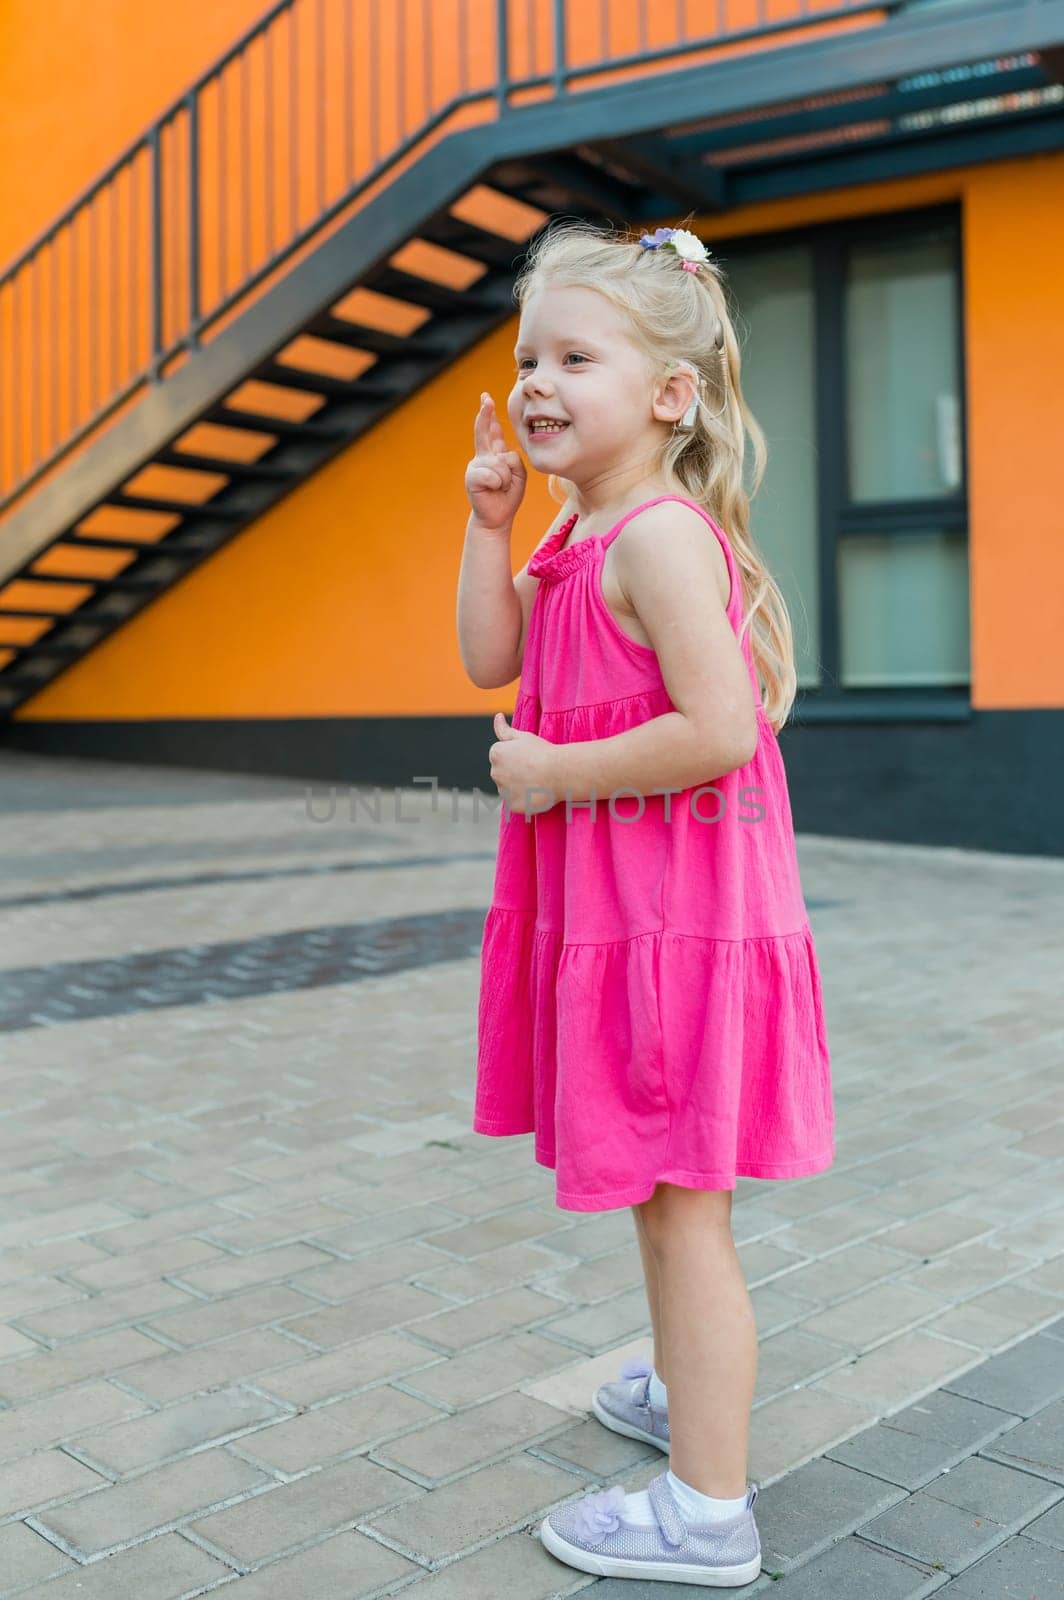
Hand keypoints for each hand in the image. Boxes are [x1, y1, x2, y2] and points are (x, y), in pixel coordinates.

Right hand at [466, 393, 526, 531]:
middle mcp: (483, 455)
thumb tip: (499, 455)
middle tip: (486, 398)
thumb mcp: (518, 474)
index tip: (487, 399)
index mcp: (494, 453)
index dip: (488, 414)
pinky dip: (500, 485)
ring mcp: (476, 465)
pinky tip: (494, 491)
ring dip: (507, 479)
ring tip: (501, 488)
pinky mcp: (472, 477)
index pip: (492, 431)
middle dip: (485, 414)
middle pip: (483, 431)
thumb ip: (513, 460)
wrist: (496, 517)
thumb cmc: (508, 496)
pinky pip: (495, 475)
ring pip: (501, 463)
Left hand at [489, 711, 559, 813]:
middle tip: (534, 770)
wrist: (559, 772)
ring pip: (509, 790)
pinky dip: (525, 800)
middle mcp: (495, 772)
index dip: (517, 758)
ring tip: (537, 782)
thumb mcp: (523, 736)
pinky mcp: (512, 805)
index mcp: (495, 754)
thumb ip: (504, 729)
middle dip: (515, 773)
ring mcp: (503, 791)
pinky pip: (516, 803)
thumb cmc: (543, 752)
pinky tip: (537, 793)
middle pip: (503, 774)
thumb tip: (497, 716)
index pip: (501, 758)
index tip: (529, 758)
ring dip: (519, 787)